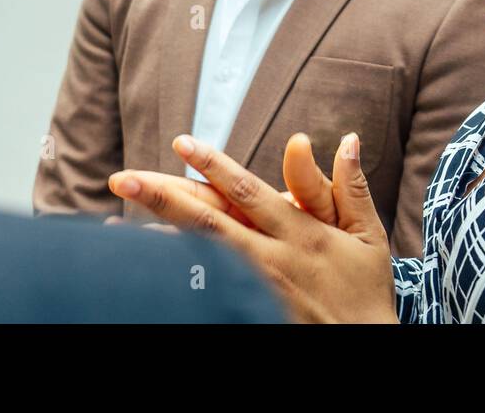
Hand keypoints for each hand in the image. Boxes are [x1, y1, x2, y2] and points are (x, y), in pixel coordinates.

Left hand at [108, 133, 396, 323]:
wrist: (366, 345)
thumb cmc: (366, 288)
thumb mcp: (366, 234)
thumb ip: (350, 187)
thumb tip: (347, 139)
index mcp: (299, 232)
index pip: (247, 192)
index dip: (214, 166)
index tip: (182, 143)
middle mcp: (272, 259)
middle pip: (209, 222)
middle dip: (164, 197)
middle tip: (121, 178)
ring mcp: (257, 290)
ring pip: (200, 259)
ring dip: (159, 237)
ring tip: (117, 223)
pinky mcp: (251, 311)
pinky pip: (206, 293)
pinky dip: (176, 278)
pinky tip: (147, 268)